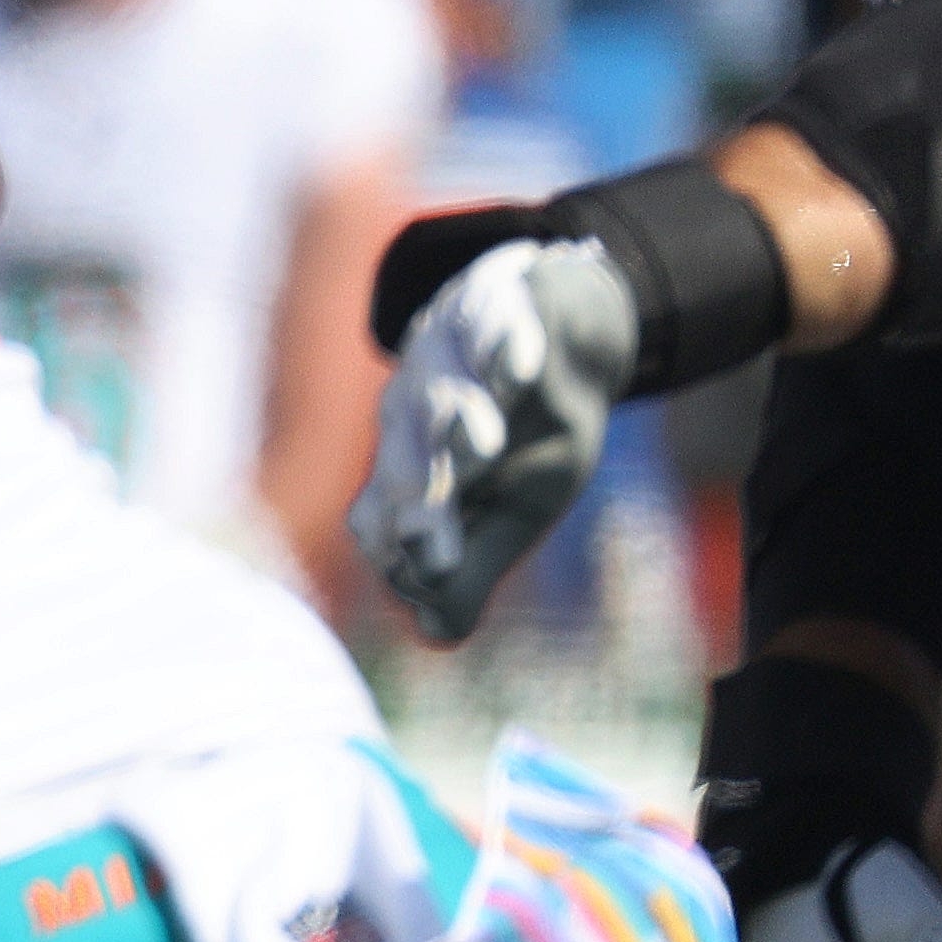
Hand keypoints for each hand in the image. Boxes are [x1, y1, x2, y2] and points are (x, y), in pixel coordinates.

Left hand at [352, 233, 637, 640]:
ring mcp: (448, 357)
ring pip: (443, 391)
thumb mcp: (516, 506)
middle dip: (417, 500)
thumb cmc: (530, 431)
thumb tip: (435, 635)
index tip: (430, 576)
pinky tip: (519, 360)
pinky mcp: (494, 305)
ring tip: (478, 445)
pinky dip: (507, 339)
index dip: (403, 548)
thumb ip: (473, 566)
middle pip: (407, 463)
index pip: (386, 520)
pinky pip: (495, 321)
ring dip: (458, 419)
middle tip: (422, 538)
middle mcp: (411, 416)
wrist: (555, 325)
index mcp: (408, 471)